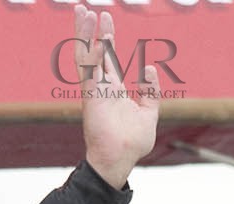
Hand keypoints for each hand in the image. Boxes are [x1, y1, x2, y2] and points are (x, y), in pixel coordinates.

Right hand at [74, 8, 160, 189]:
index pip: (107, 57)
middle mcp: (101, 86)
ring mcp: (94, 90)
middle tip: (88, 8)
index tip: (105, 19)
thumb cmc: (132, 143)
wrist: (121, 159)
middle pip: (93, 51)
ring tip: (83, 11)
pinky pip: (90, 72)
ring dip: (83, 34)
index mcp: (113, 89)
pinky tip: (97, 39)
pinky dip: (93, 55)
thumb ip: (150, 92)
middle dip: (90, 29)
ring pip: (86, 56)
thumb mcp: (148, 113)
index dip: (106, 37)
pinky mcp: (91, 97)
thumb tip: (150, 69)